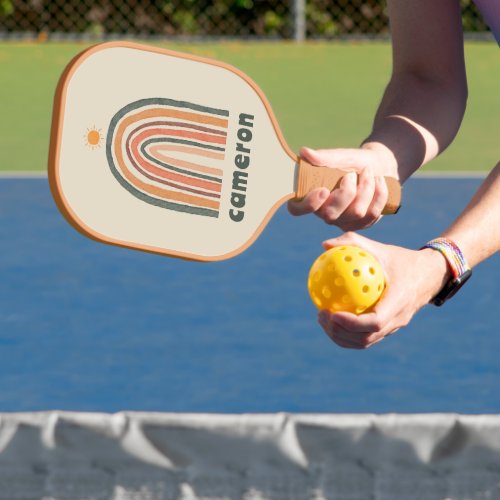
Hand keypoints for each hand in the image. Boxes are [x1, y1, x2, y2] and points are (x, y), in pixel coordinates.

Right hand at [288, 145, 396, 230]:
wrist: (380, 166)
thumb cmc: (353, 162)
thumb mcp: (340, 157)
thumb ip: (324, 157)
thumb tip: (304, 152)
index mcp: (311, 196)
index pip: (297, 209)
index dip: (308, 204)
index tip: (323, 189)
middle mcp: (324, 213)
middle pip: (330, 215)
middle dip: (347, 192)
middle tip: (352, 174)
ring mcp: (343, 221)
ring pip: (356, 213)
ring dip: (366, 188)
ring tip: (368, 172)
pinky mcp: (362, 224)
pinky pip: (372, 214)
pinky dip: (379, 193)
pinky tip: (379, 181)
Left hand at [316, 232, 449, 348]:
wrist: (429, 275)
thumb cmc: (401, 259)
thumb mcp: (380, 248)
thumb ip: (353, 243)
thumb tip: (324, 245)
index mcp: (399, 301)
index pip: (375, 322)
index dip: (352, 323)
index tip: (332, 313)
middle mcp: (398, 319)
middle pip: (366, 338)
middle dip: (340, 332)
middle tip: (321, 315)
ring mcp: (394, 327)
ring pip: (365, 342)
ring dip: (341, 336)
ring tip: (322, 319)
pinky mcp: (389, 329)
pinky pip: (366, 337)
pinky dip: (347, 333)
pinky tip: (331, 318)